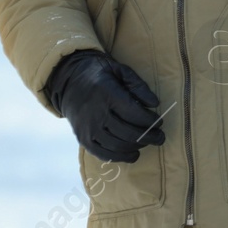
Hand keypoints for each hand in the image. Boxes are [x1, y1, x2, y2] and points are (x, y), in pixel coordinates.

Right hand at [45, 50, 165, 163]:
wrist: (67, 80)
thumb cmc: (98, 73)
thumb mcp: (119, 69)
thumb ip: (138, 85)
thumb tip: (154, 104)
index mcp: (107, 94)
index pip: (134, 113)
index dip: (150, 121)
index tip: (160, 122)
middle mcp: (96, 113)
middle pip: (128, 132)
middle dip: (149, 137)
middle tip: (160, 136)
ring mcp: (88, 128)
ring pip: (118, 145)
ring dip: (138, 147)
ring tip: (149, 143)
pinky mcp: (83, 139)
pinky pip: (104, 154)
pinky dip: (121, 157)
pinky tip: (133, 154)